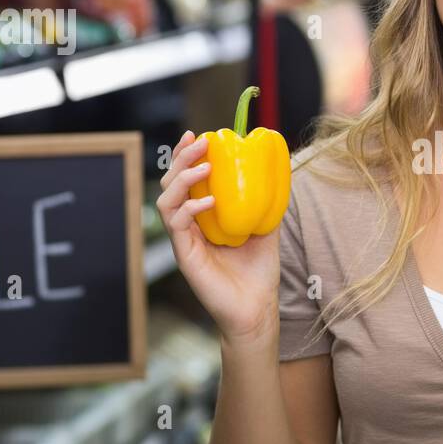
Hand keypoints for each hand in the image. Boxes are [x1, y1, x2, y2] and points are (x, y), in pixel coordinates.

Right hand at [156, 130, 280, 342]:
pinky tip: (209, 201)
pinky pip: (177, 225)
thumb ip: (265, 203)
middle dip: (181, 158)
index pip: (186, 180)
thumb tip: (276, 172)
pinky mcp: (185, 255)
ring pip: (166, 200)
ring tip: (204, 166)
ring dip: (182, 178)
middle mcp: (188, 226)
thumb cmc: (258, 272)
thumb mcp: (266, 229)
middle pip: (170, 184)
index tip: (198, 134)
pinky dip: (190, 208)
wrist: (256, 309)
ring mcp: (184, 241)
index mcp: (202, 217)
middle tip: (199, 140)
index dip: (186, 156)